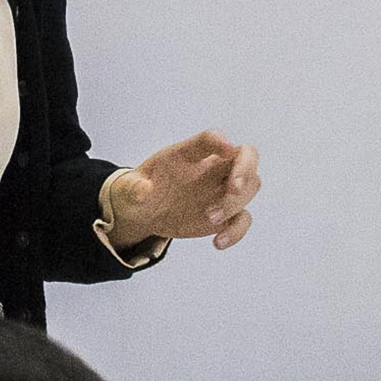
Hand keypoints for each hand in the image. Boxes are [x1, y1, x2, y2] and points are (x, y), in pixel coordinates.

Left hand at [109, 132, 258, 250]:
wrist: (145, 212)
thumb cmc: (140, 191)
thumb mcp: (129, 188)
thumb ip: (134, 186)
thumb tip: (142, 191)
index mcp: (188, 153)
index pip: (210, 138)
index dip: (220, 141)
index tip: (226, 147)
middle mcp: (211, 167)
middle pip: (246, 155)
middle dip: (245, 169)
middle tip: (234, 189)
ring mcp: (221, 189)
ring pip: (251, 186)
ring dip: (235, 203)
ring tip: (209, 219)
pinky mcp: (226, 214)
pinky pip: (243, 218)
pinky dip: (236, 231)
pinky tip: (217, 242)